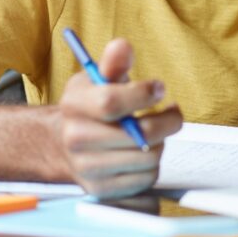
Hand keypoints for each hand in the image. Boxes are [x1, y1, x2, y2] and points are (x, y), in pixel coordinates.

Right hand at [57, 38, 182, 197]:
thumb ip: (113, 63)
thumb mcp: (97, 78)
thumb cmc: (90, 106)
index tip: (158, 89)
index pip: (111, 102)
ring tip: (155, 131)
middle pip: (137, 134)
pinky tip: (144, 152)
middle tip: (173, 113)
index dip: (143, 94)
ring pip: (147, 158)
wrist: (65, 144)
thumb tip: (122, 46)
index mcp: (74, 105)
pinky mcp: (101, 189)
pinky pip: (145, 179)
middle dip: (166, 121)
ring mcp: (87, 168)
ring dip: (161, 143)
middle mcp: (75, 139)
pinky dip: (152, 165)